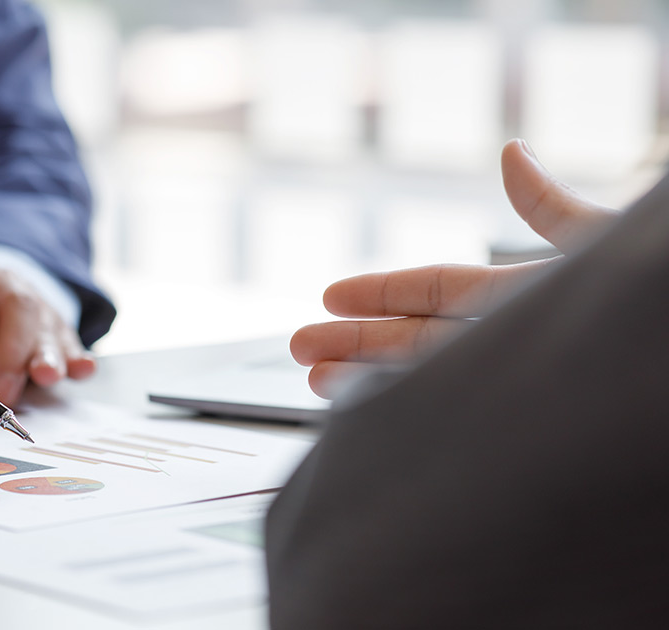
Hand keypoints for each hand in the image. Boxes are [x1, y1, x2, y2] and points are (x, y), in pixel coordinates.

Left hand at [0, 255, 95, 405]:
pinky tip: (82, 371)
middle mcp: (5, 284)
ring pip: (45, 323)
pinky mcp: (58, 328)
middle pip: (16, 309)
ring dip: (46, 354)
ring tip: (45, 377)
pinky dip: (78, 358)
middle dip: (9, 354)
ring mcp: (36, 304)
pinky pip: (71, 340)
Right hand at [291, 139, 619, 397]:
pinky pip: (447, 415)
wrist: (666, 366)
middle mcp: (506, 341)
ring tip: (315, 381)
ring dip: (365, 379)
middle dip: (353, 342)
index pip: (434, 289)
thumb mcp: (598, 246)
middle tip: (298, 348)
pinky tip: (369, 414)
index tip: (328, 297)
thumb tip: (508, 154)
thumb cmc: (646, 308)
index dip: (380, 291)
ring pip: (422, 380)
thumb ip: (549, 211)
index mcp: (520, 294)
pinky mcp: (512, 422)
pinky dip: (404, 411)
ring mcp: (508, 383)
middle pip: (413, 336)